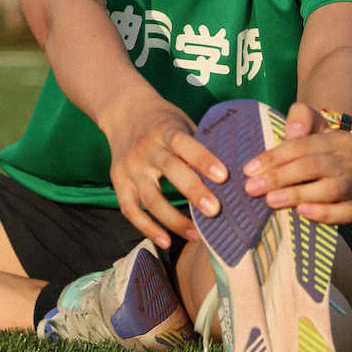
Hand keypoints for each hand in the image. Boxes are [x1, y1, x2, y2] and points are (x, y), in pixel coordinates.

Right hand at [101, 92, 227, 247]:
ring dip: (173, 219)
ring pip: (150, 197)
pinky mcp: (118, 181)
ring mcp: (130, 166)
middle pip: (169, 170)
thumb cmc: (162, 120)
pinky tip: (165, 241)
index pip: (184, 143)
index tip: (223, 176)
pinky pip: (130, 209)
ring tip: (196, 235)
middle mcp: (146, 148)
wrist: (123, 110)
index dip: (203, 159)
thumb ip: (199, 142)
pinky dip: (147, 227)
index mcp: (165, 130)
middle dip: (193, 191)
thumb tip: (233, 167)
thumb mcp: (180, 121)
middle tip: (215, 211)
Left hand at [242, 102, 351, 223]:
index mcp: (340, 139)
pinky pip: (344, 213)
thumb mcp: (310, 123)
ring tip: (270, 200)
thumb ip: (300, 117)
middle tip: (252, 188)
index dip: (274, 157)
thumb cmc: (317, 146)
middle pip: (312, 167)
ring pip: (328, 190)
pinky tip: (301, 212)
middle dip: (279, 177)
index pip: (303, 146)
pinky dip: (323, 213)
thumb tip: (293, 132)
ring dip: (296, 194)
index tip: (249, 169)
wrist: (343, 167)